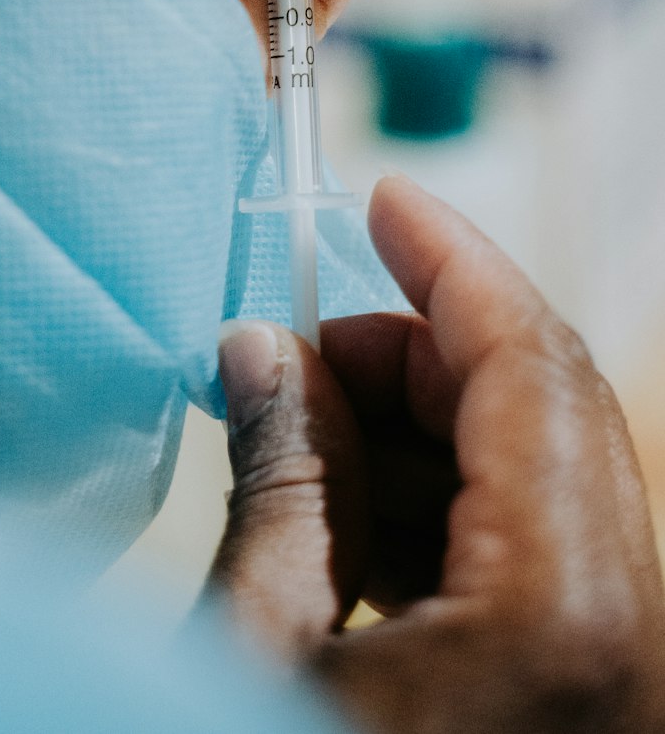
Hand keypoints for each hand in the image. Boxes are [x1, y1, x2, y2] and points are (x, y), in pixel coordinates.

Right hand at [207, 177, 664, 732]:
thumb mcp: (258, 653)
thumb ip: (278, 482)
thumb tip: (264, 351)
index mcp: (559, 613)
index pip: (531, 364)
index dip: (453, 259)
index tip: (386, 202)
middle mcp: (628, 634)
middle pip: (542, 409)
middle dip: (411, 355)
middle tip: (294, 354)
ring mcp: (619, 667)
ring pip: (539, 477)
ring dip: (416, 434)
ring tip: (298, 443)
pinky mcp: (591, 691)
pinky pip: (535, 553)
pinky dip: (441, 509)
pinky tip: (343, 525)